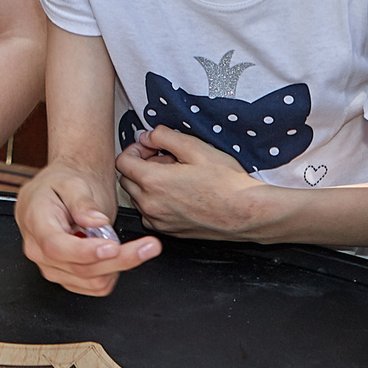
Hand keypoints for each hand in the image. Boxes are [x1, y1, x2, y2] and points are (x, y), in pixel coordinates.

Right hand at [16, 166, 157, 295]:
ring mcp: (51, 268)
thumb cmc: (61, 185)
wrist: (58, 192)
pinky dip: (113, 272)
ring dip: (121, 266)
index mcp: (35, 222)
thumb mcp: (72, 183)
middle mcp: (38, 251)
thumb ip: (83, 202)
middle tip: (150, 245)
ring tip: (140, 246)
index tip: (112, 246)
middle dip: (120, 259)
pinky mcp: (66, 278)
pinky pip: (95, 286)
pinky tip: (119, 253)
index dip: (85, 252)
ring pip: (92, 281)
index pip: (56, 246)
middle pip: (80, 268)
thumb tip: (97, 221)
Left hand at [114, 126, 268, 237]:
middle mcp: (150, 204)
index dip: (134, 149)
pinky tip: (178, 194)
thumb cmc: (226, 183)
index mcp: (153, 182)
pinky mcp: (168, 231)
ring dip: (147, 185)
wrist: (245, 212)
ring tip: (175, 177)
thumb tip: (147, 136)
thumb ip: (164, 136)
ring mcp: (158, 221)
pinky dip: (155, 202)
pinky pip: (149, 214)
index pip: (122, 162)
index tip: (149, 148)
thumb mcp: (196, 148)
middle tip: (165, 160)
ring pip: (137, 197)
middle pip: (126, 179)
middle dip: (140, 166)